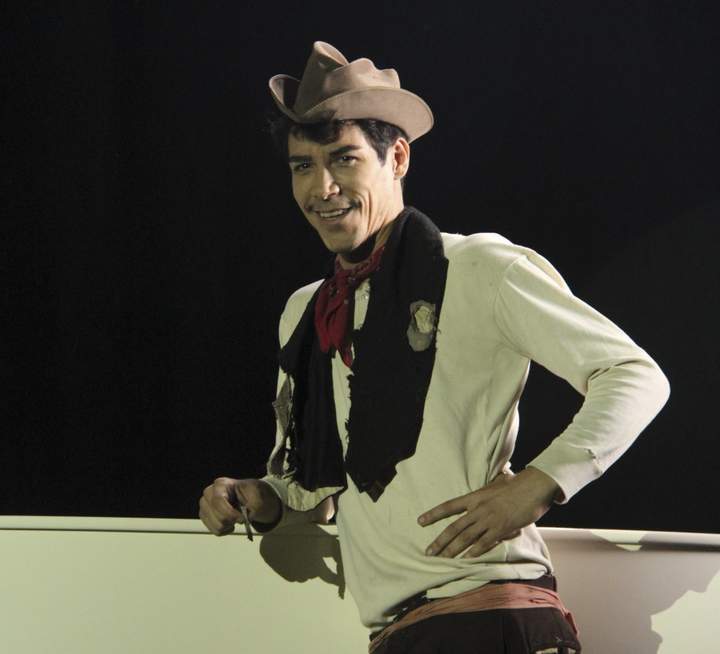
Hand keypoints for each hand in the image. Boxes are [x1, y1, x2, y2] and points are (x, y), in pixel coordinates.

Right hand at [199, 477, 281, 535]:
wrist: (253, 498)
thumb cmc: (254, 494)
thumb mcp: (259, 495)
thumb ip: (255, 504)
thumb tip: (248, 516)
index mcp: (222, 484)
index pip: (218, 500)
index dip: (230, 513)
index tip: (242, 519)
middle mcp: (209, 493)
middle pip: (215, 514)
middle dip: (231, 520)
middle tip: (242, 518)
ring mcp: (205, 506)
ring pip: (216, 525)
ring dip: (229, 526)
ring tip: (236, 519)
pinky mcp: (206, 517)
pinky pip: (215, 531)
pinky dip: (226, 530)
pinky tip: (232, 523)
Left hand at [417, 468, 561, 557]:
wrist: (534, 486)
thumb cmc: (517, 484)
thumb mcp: (497, 484)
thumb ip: (488, 492)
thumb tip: (487, 492)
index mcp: (475, 496)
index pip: (449, 506)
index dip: (434, 514)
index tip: (420, 521)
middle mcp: (478, 508)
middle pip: (454, 527)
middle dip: (440, 541)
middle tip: (428, 552)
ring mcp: (489, 519)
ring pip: (466, 537)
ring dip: (452, 550)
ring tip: (442, 560)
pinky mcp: (501, 528)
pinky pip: (484, 543)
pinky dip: (474, 552)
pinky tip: (465, 560)